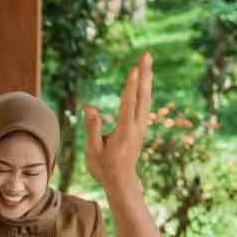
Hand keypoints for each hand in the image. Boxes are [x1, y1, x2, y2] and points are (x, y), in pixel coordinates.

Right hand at [83, 52, 152, 193]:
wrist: (121, 182)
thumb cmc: (104, 167)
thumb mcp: (93, 150)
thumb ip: (92, 128)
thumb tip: (89, 107)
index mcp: (124, 131)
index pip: (129, 104)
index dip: (131, 85)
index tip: (134, 69)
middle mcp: (136, 127)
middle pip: (142, 96)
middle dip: (144, 74)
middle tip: (147, 54)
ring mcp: (140, 127)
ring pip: (146, 98)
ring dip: (146, 79)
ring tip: (146, 61)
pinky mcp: (140, 128)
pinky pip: (144, 104)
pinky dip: (144, 90)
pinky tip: (144, 81)